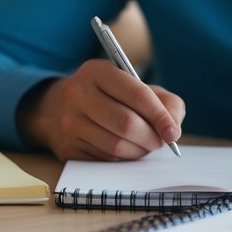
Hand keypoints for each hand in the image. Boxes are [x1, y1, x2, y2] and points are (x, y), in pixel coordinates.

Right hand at [16, 59, 184, 161]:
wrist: (57, 108)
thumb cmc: (107, 95)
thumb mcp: (132, 85)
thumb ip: (162, 100)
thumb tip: (173, 128)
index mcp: (97, 71)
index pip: (137, 95)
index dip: (160, 116)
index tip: (173, 132)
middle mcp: (78, 94)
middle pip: (127, 124)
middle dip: (152, 137)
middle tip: (161, 142)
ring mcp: (69, 122)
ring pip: (116, 146)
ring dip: (139, 151)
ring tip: (144, 145)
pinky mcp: (67, 147)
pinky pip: (105, 159)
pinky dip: (123, 159)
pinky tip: (125, 149)